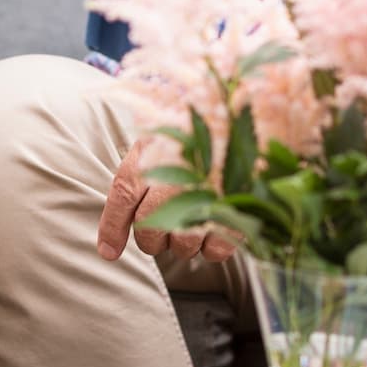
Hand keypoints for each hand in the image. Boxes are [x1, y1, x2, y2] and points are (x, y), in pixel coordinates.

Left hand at [97, 138, 236, 262]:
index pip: (124, 194)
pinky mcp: (238, 213)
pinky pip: (214, 250)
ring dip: (185, 241)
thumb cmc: (206, 127)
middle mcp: (177, 175)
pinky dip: (213, 245)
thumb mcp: (168, 133)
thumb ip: (142, 166)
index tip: (109, 251)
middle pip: (149, 231)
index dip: (112, 227)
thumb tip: (118, 215)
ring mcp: (207, 196)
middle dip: (153, 238)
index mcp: (156, 150)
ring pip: (181, 246)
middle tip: (165, 227)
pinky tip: (218, 223)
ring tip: (197, 215)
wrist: (256, 115)